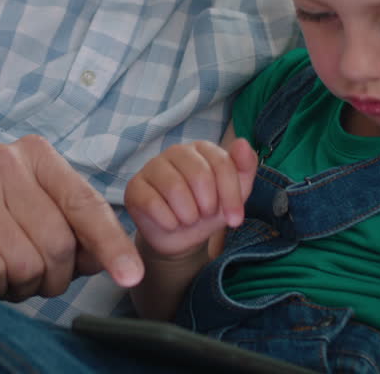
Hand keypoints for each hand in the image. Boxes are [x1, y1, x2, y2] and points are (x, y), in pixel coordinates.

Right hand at [0, 134, 142, 300]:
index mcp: (35, 154)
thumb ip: (82, 236)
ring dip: (18, 285)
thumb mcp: (42, 222)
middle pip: (58, 242)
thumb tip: (120, 262)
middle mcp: (1, 160)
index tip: (130, 277)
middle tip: (27, 274)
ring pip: (26, 262)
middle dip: (50, 276)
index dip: (111, 245)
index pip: (85, 204)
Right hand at [124, 137, 257, 260]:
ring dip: (188, 215)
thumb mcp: (234, 195)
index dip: (231, 195)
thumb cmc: (207, 210)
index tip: (236, 220)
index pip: (222, 163)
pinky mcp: (134, 187)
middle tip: (204, 215)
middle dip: (208, 205)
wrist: (179, 236)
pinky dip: (169, 222)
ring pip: (175, 189)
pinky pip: (153, 203)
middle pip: (199, 175)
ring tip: (188, 219)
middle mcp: (176, 151)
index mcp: (202, 149)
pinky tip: (171, 224)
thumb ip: (245, 167)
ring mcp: (152, 166)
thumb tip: (242, 142)